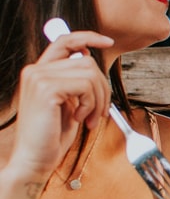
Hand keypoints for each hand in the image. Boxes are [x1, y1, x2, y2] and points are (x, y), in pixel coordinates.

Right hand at [10, 33, 112, 182]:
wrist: (33, 160)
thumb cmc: (51, 137)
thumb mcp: (67, 104)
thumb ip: (75, 83)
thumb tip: (92, 64)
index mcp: (39, 72)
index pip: (65, 41)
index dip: (88, 37)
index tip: (107, 42)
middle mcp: (35, 70)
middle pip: (87, 61)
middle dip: (102, 88)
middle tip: (100, 112)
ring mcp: (38, 78)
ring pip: (90, 73)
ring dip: (98, 99)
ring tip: (89, 119)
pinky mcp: (46, 89)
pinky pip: (86, 86)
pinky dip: (90, 104)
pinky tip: (79, 120)